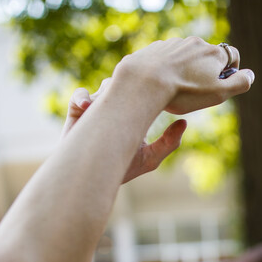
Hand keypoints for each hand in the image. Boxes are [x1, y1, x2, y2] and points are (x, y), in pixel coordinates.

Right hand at [63, 84, 188, 183]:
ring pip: (107, 86)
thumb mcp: (149, 159)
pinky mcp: (78, 111)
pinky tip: (88, 107)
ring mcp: (98, 106)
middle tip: (139, 92)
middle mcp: (117, 105)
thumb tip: (184, 122)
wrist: (93, 178)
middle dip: (132, 86)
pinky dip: (83, 97)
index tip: (158, 90)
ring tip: (116, 104)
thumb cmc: (122, 168)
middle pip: (126, 83)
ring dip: (112, 91)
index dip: (150, 87)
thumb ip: (168, 142)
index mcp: (134, 112)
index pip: (144, 92)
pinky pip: (80, 95)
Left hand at [115, 37, 253, 115]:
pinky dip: (169, 67)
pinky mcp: (156, 48)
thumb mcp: (219, 93)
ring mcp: (175, 43)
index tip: (223, 84)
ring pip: (187, 56)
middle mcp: (196, 43)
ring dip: (187, 69)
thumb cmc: (184, 91)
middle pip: (209, 56)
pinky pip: (168, 57)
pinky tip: (163, 83)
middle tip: (198, 92)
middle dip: (208, 71)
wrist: (145, 81)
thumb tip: (251, 74)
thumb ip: (240, 83)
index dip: (231, 70)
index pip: (233, 55)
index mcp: (214, 53)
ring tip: (178, 89)